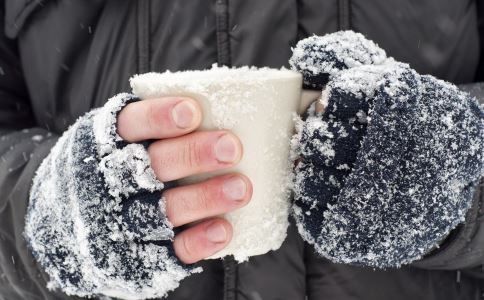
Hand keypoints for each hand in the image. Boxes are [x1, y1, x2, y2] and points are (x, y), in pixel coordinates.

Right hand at [117, 97, 252, 263]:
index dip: (159, 118)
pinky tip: (223, 229)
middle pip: (152, 166)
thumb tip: (218, 107)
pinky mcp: (140, 255)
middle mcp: (111, 182)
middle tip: (232, 148)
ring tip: (241, 188)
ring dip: (205, 198)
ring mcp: (123, 221)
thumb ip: (157, 128)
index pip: (130, 125)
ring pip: (165, 209)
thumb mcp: (120, 141)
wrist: (73, 231)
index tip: (193, 112)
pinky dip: (198, 240)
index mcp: (106, 144)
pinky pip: (170, 250)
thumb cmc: (117, 169)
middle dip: (193, 155)